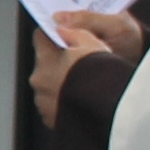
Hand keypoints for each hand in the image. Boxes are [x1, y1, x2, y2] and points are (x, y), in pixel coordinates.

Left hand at [29, 8, 140, 126]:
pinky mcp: (52, 120)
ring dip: (61, 83)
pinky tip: (82, 100)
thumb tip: (61, 28)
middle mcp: (39, 82)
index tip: (61, 34)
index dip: (52, 34)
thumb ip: (74, 32)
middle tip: (79, 62)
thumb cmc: (102, 75)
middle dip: (57, 61)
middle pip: (44, 64)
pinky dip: (64, 101)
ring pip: (49, 86)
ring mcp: (43, 103)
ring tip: (83, 84)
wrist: (110, 110)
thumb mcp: (92, 44)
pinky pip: (55, 106)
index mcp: (45, 60)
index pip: (40, 38)